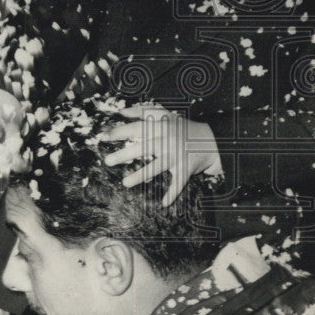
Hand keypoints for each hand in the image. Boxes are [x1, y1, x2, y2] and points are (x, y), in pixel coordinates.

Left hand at [100, 103, 221, 205]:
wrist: (211, 139)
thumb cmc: (183, 128)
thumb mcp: (166, 115)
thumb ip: (144, 111)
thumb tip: (121, 111)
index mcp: (161, 126)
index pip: (137, 127)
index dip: (119, 131)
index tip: (103, 137)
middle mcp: (168, 140)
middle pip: (143, 147)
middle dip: (124, 154)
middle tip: (107, 161)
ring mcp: (177, 155)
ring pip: (157, 166)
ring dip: (141, 175)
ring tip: (125, 183)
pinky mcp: (186, 168)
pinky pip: (178, 183)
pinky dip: (172, 193)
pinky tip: (164, 203)